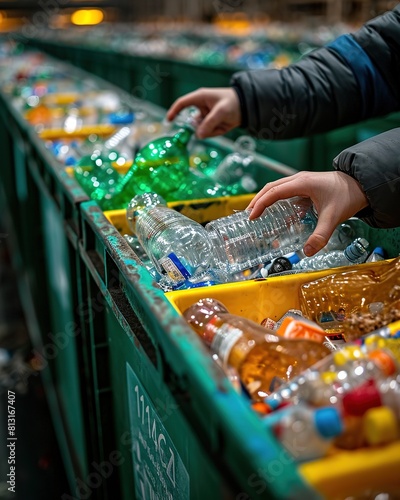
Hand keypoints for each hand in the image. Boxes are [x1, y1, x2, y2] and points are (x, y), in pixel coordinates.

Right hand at [167, 87, 240, 138]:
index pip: (182, 103)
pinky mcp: (210, 124)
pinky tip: (223, 127)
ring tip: (222, 124)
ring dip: (210, 131)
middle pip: (193, 123)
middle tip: (213, 125)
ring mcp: (205, 117)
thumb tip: (198, 136)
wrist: (246, 107)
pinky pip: (208, 133)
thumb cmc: (233, 103)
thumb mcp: (221, 112)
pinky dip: (215, 133)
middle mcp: (200, 108)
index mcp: (200, 98)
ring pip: (201, 130)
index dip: (174, 111)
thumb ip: (209, 123)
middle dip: (201, 128)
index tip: (169, 121)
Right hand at [247, 171, 368, 255]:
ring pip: (276, 187)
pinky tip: (274, 212)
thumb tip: (307, 252)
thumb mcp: (333, 218)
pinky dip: (274, 199)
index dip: (260, 204)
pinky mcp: (305, 185)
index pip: (274, 192)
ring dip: (264, 199)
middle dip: (257, 201)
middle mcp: (299, 179)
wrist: (361, 184)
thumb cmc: (347, 196)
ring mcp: (301, 181)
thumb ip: (320, 236)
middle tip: (248, 217)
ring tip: (255, 214)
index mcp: (302, 183)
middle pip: (270, 187)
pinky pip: (284, 190)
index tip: (251, 217)